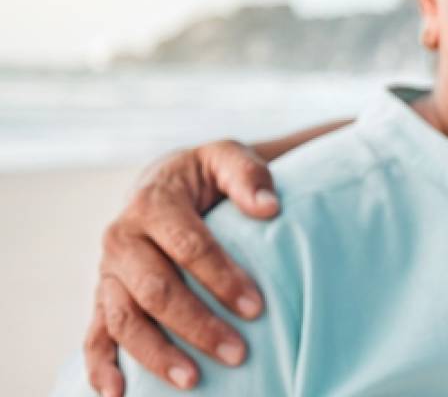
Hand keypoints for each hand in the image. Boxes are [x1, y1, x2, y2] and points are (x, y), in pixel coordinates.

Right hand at [84, 140, 278, 395]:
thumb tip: (269, 207)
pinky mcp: (102, 298)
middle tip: (238, 352)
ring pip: (124, 319)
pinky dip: (100, 368)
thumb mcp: (226, 158)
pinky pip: (94, 335)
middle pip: (156, 290)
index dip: (221, 278)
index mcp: (152, 204)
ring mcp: (107, 273)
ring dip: (157, 353)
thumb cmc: (205, 176)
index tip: (257, 307)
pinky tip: (118, 394)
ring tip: (193, 380)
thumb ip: (247, 175)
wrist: (166, 182)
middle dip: (197, 324)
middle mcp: (121, 240)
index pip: (189, 247)